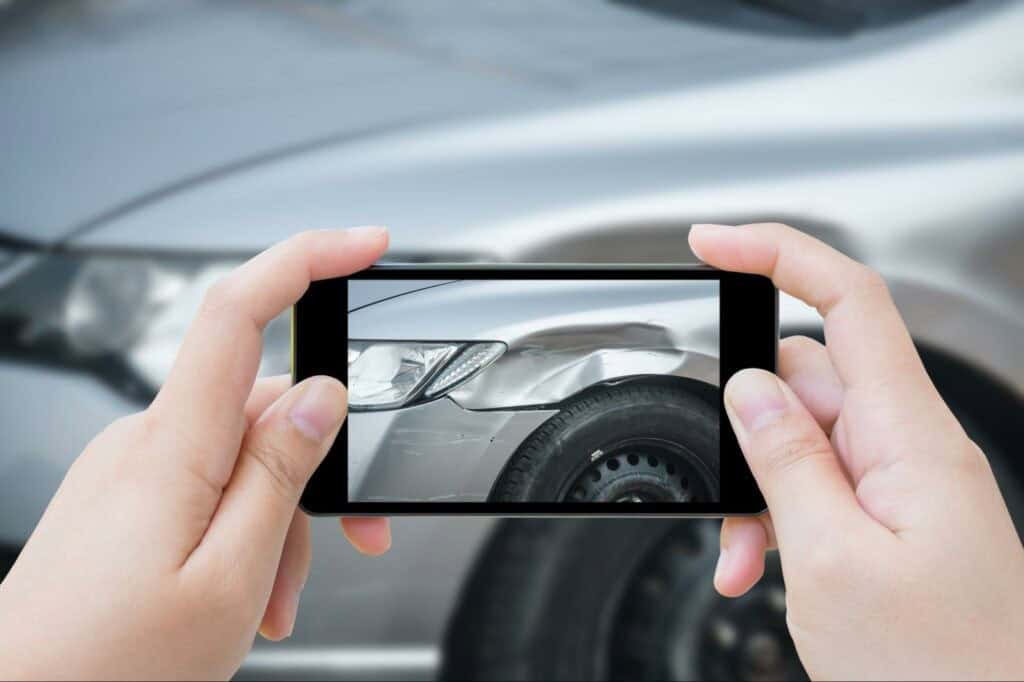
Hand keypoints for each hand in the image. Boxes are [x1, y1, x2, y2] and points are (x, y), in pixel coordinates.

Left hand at [0, 227, 391, 679]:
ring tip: (273, 598)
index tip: (366, 245)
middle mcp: (148, 441)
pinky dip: (246, 527)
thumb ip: (281, 475)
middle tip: (355, 539)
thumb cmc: (107, 665)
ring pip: (247, 457)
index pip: (240, 312)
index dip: (308, 260)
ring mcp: (134, 466)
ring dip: (282, 520)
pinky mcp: (130, 493)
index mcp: (174, 448)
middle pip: (267, 409)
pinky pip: (212, 482)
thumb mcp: (230, 577)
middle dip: (320, 470)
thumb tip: (323, 398)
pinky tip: (246, 588)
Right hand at [690, 223, 1023, 679]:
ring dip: (760, 488)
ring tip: (753, 557)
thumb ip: (785, 458)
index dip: (779, 253)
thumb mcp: (830, 559)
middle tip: (735, 501)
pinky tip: (767, 565)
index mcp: (909, 437)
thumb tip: (750, 388)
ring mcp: (901, 482)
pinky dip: (778, 517)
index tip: (713, 242)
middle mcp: (909, 446)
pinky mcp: (890, 516)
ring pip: (802, 438)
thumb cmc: (941, 669)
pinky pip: (818, 484)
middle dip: (749, 425)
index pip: (849, 300)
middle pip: (808, 376)